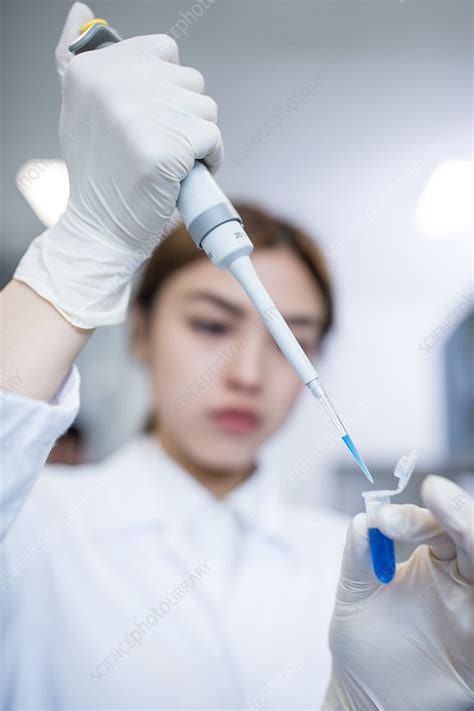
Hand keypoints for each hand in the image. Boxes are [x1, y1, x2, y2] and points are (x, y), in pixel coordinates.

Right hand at [14, 2, 222, 328]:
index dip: (168, 89)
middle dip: (184, 118)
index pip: (164, 51)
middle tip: (159, 148)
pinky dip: (209, 159)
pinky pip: (213, 137)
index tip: (152, 118)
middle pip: (190, 81)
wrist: (101, 229)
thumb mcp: (79, 108)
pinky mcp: (166, 147)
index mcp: (91, 70)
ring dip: (197, 139)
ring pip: (205, 108)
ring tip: (171, 163)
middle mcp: (113, 84)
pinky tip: (183, 175)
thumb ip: (80, 59)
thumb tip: (79, 8)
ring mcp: (140, 115)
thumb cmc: (99, 175)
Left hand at [323, 475, 473, 709]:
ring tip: (459, 526)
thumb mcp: (355, 591)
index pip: (440, 525)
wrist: (367, 696)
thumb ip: (359, 552)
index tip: (384, 520)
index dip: (416, 517)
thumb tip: (365, 518)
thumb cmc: (365, 642)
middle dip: (460, 514)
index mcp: (437, 561)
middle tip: (436, 494)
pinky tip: (471, 563)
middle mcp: (464, 581)